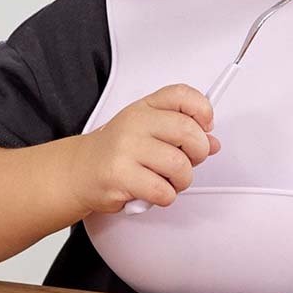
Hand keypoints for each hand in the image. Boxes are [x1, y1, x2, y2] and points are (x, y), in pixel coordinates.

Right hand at [72, 84, 220, 212]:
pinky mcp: (121, 175)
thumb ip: (180, 132)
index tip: (205, 127)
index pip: (182, 95)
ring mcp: (127, 148)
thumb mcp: (147, 130)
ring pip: (180, 166)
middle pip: (188, 132)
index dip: (203, 110)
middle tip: (188, 162)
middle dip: (198, 153)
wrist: (79, 171)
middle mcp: (135, 123)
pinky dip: (165, 197)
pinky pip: (163, 191)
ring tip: (167, 181)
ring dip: (181, 181)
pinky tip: (152, 191)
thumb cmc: (117, 151)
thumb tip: (213, 142)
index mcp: (144, 107)